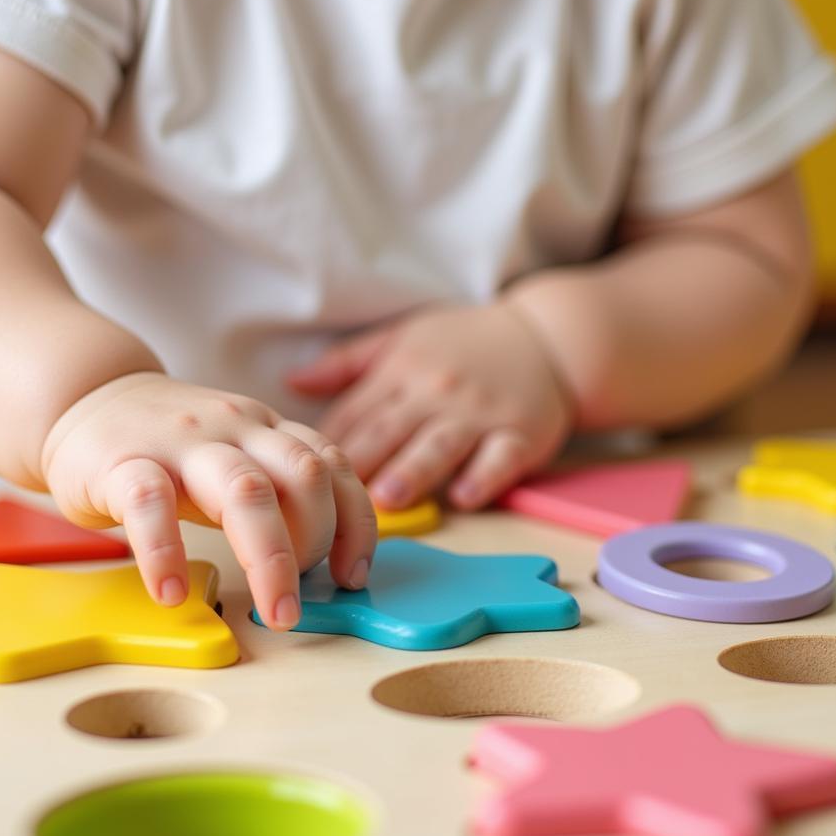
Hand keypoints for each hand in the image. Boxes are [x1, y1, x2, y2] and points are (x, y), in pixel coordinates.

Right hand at [40, 372, 376, 628]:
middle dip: (319, 542)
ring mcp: (182, 442)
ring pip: (244, 489)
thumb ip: (276, 490)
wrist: (87, 395)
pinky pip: (150, 502)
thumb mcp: (234, 453)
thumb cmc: (171, 445)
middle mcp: (236, 428)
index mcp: (267, 429)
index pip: (333, 464)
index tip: (353, 574)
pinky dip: (165, 551)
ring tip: (275, 613)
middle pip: (302, 475)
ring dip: (270, 558)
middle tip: (302, 603)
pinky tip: (170, 593)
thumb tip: (326, 559)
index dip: (357, 522)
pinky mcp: (123, 461)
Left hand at [287, 303, 572, 510]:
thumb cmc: (463, 341)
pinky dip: (483, 477)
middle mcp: (437, 392)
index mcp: (402, 370)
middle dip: (361, 461)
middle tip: (330, 495)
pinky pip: (500, 459)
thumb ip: (346, 363)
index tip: (301, 474)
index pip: (356, 411)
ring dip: (414, 471)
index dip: (326, 443)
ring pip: (441, 445)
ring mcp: (480, 414)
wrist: (546, 337)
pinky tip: (464, 496)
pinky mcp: (521, 434)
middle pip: (391, 430)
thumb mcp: (401, 338)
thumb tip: (289, 383)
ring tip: (387, 498)